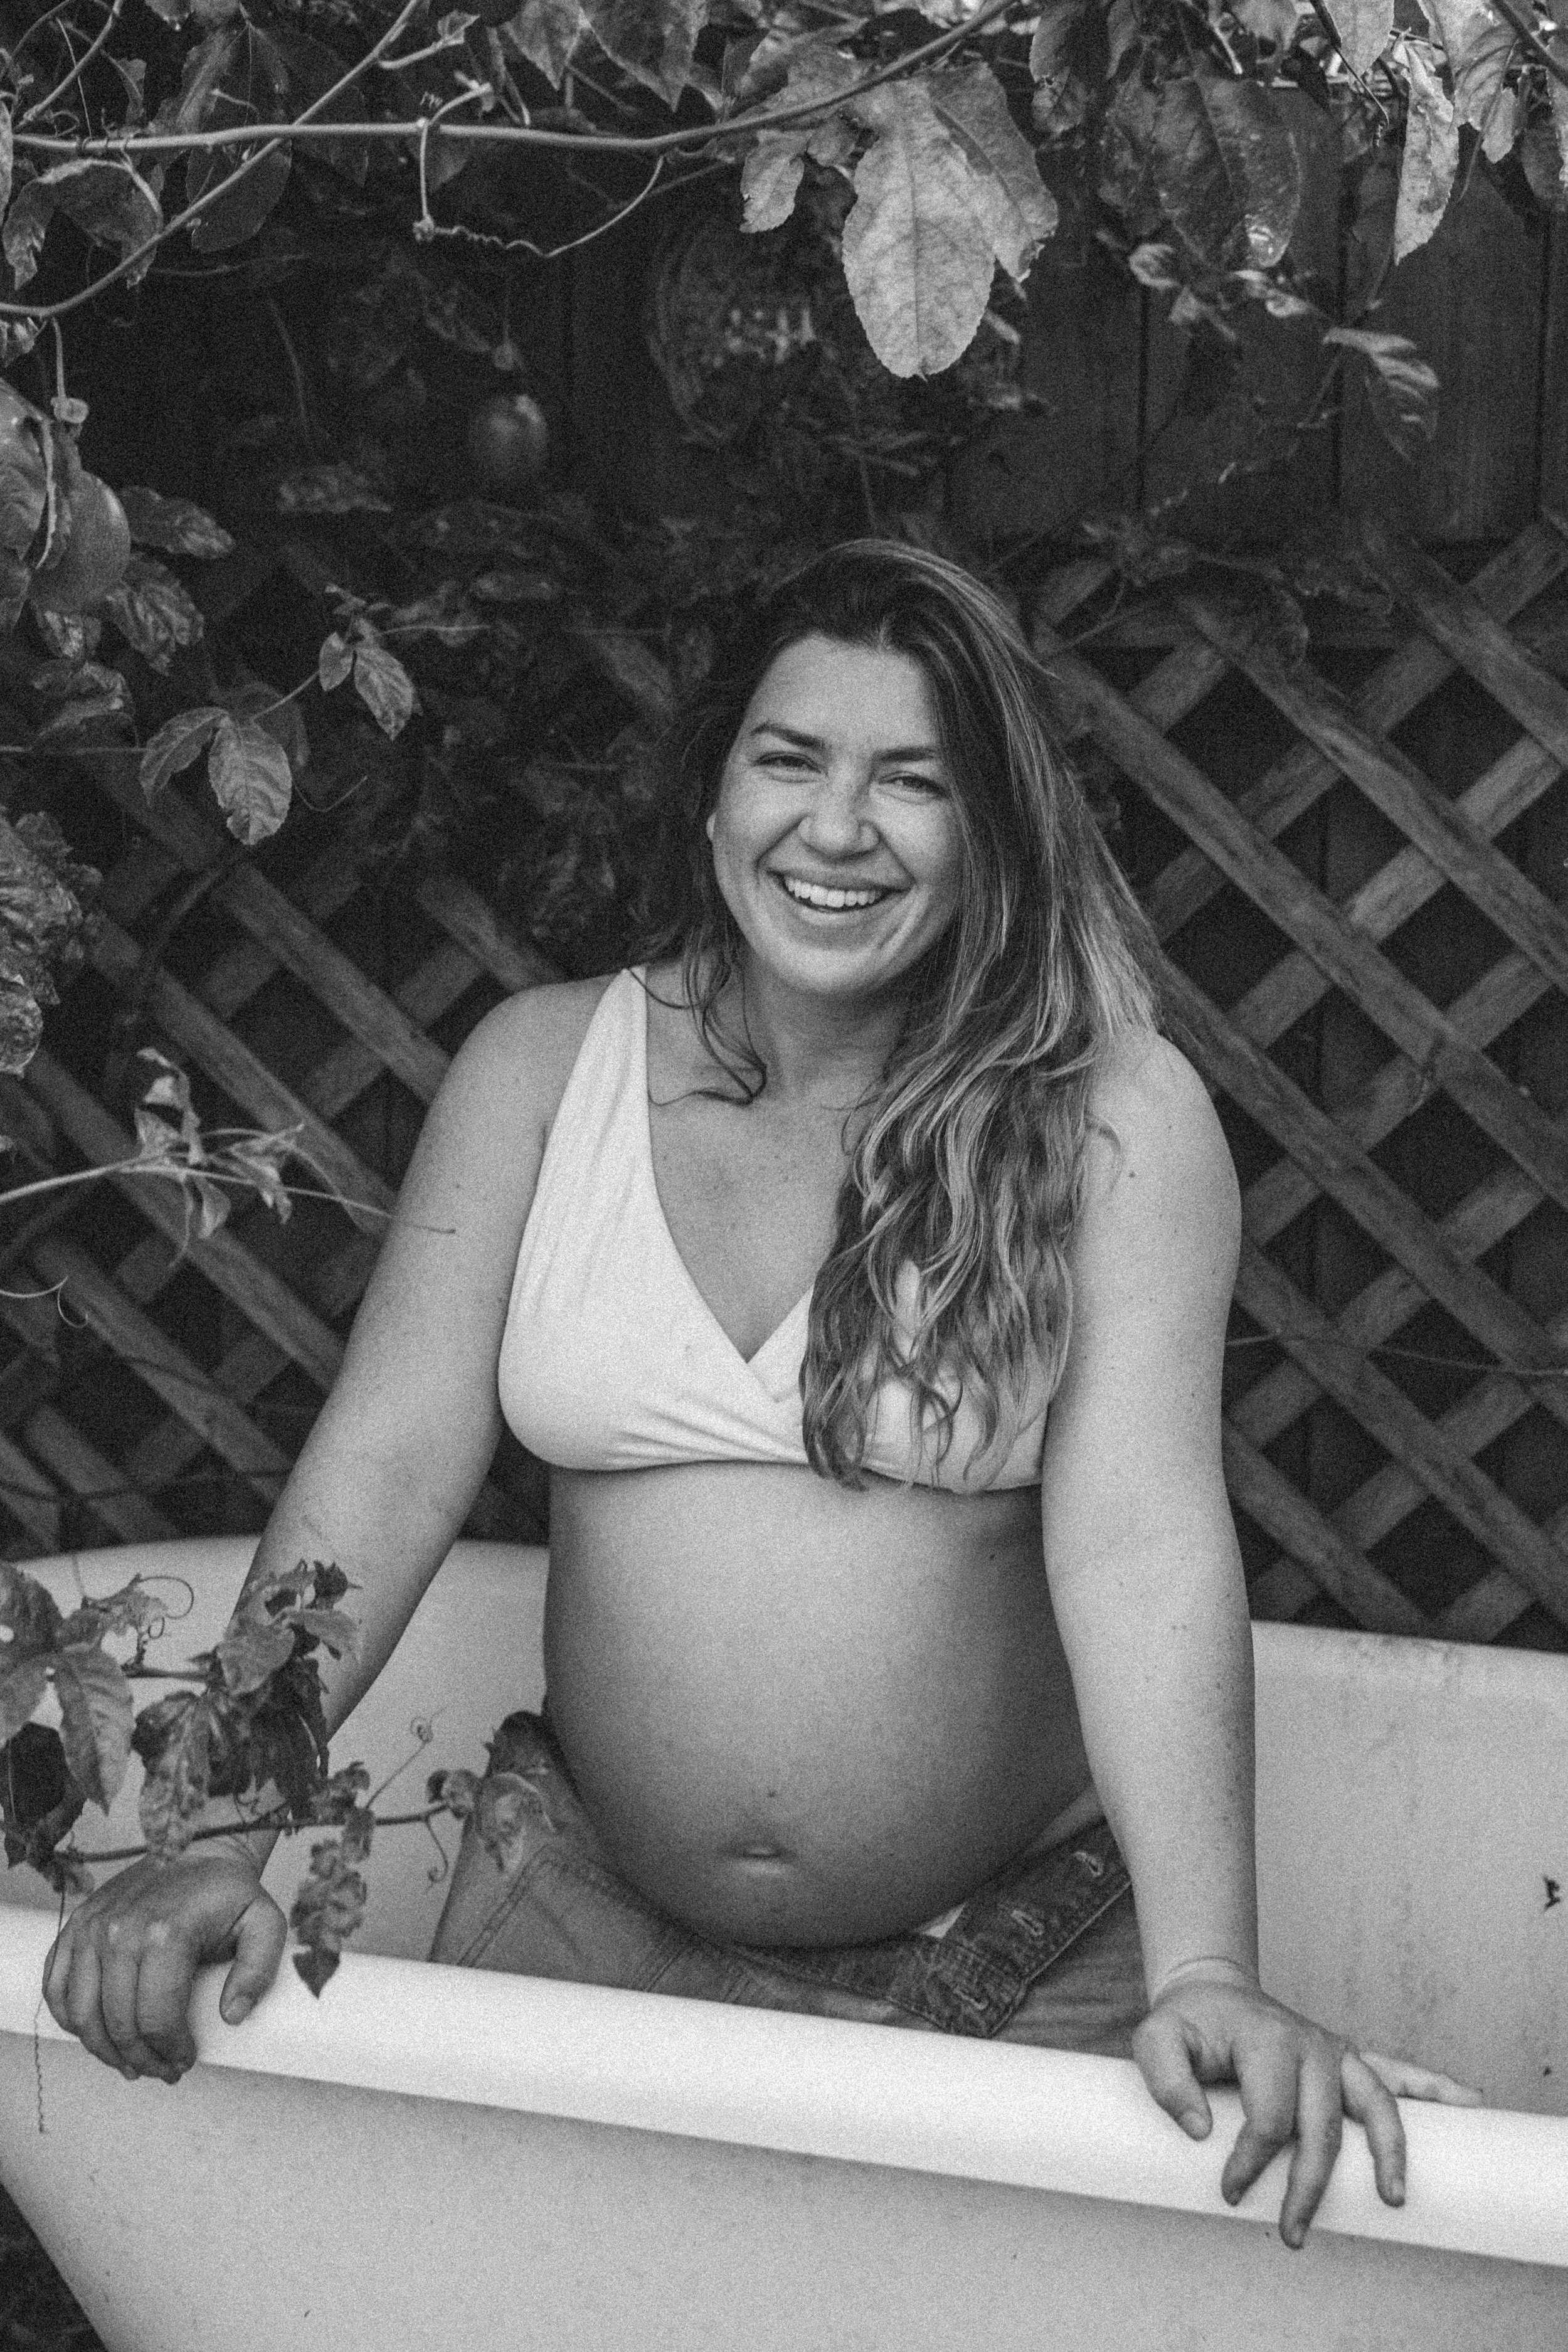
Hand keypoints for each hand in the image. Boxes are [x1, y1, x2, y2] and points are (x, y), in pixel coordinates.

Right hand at [42, 1848, 286, 2085]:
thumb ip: (258, 1969)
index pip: (155, 2018)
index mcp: (165, 1934)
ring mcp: (92, 1928)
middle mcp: (120, 1931)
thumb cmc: (227, 1891)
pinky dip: (69, 2019)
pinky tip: (94, 2033)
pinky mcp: (77, 1925)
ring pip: (82, 2014)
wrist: (196, 1847)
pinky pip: (56, 1987)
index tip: (184, 2060)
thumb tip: (233, 2015)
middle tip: (162, 2070)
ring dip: (103, 2050)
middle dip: (141, 2059)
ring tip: (130, 2063)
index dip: (170, 2051)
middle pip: (117, 2023)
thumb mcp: (264, 1921)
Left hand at [1132, 1973, 1479, 2249]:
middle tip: (1293, 2235)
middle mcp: (1312, 2045)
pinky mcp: (1350, 2058)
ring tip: (1393, 2198)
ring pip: (1377, 2105)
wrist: (1211, 1992)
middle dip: (1310, 2186)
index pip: (1270, 2117)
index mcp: (1268, 2041)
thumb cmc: (1187, 2025)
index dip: (1252, 2163)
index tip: (1231, 2194)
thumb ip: (1165, 2079)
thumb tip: (1199, 2132)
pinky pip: (1399, 2072)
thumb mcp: (1156, 2040)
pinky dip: (1435, 2087)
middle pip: (1323, 2127)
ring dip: (1390, 2153)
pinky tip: (1469, 2103)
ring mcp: (1337, 2052)